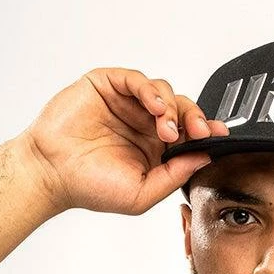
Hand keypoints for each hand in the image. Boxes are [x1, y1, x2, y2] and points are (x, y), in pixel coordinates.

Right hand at [19, 67, 228, 217]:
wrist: (52, 173)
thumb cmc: (91, 187)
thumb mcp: (142, 194)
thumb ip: (174, 176)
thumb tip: (204, 158)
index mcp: (155, 149)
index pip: (188, 135)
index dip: (206, 132)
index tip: (221, 135)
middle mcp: (143, 123)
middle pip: (182, 109)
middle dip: (195, 119)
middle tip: (199, 132)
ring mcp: (126, 103)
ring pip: (163, 92)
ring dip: (173, 108)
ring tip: (167, 129)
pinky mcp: (108, 85)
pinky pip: (137, 80)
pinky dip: (150, 90)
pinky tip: (156, 108)